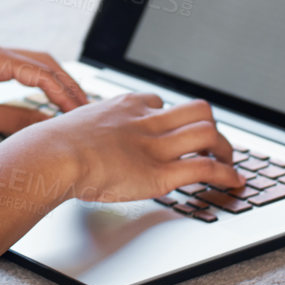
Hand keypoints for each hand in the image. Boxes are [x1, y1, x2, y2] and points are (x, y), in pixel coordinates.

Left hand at [0, 42, 91, 137]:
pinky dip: (32, 86)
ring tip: (69, 105)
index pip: (44, 73)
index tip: (83, 114)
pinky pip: (12, 74)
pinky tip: (36, 101)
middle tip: (86, 108)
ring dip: (51, 85)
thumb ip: (10, 119)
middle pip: (42, 64)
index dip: (67, 94)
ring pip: (28, 67)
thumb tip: (44, 124)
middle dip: (66, 85)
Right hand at [30, 92, 242, 203]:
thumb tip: (61, 145)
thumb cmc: (51, 147)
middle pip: (195, 109)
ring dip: (225, 149)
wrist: (53, 156)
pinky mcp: (159, 173)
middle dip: (210, 126)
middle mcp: (145, 121)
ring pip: (207, 134)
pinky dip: (225, 174)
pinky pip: (203, 167)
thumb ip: (80, 133)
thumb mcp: (69, 127)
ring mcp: (155, 146)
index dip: (171, 118)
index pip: (158, 102)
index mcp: (123, 106)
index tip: (174, 129)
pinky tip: (233, 182)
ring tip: (230, 163)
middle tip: (214, 144)